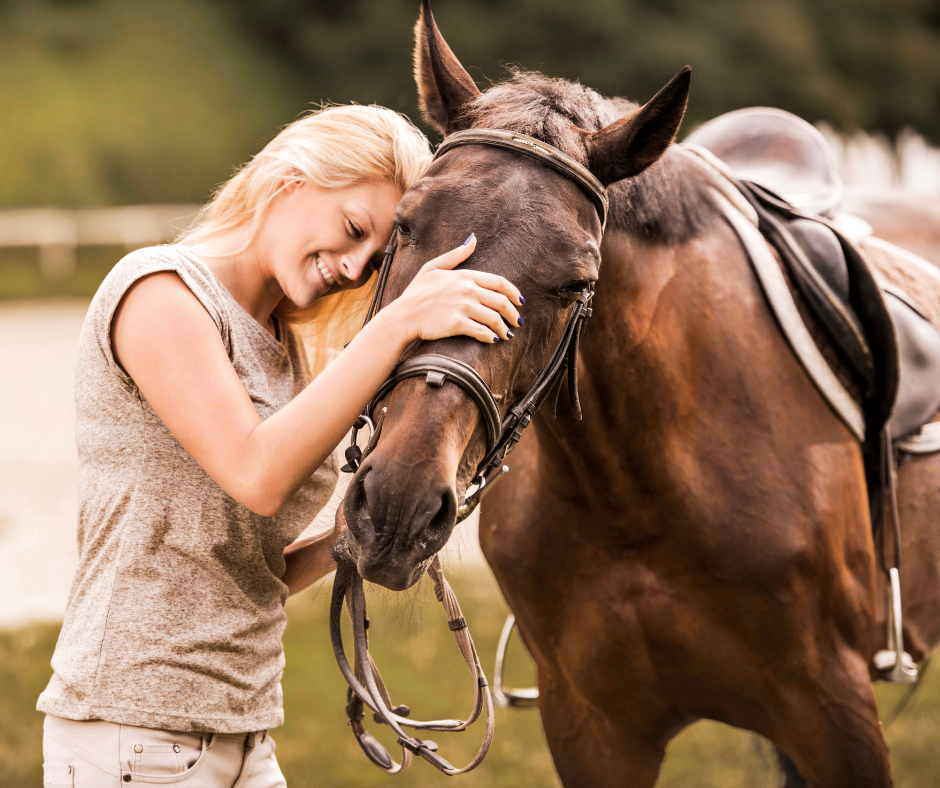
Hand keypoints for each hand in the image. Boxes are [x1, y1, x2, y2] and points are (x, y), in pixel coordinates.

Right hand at [387, 234, 524, 343]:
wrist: (403, 316)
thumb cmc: (417, 292)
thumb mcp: (433, 267)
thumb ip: (456, 255)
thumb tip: (473, 239)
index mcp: (465, 276)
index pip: (499, 282)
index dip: (514, 293)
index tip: (520, 302)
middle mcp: (467, 290)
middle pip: (501, 302)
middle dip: (513, 314)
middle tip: (518, 322)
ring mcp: (463, 307)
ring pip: (494, 319)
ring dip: (504, 328)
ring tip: (507, 334)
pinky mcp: (457, 324)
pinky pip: (482, 332)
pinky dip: (491, 337)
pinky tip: (493, 340)